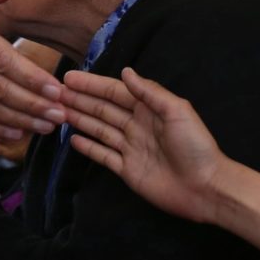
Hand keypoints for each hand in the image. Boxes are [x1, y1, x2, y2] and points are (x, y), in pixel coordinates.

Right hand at [55, 67, 230, 225]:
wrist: (205, 188)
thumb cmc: (195, 146)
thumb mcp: (177, 112)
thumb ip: (150, 92)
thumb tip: (126, 71)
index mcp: (149, 109)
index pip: (115, 92)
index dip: (93, 85)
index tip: (70, 78)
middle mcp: (137, 125)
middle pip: (103, 109)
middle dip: (80, 100)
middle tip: (54, 93)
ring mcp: (130, 148)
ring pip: (99, 129)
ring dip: (80, 119)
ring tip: (58, 111)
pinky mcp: (127, 170)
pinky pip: (103, 155)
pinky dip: (88, 147)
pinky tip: (73, 139)